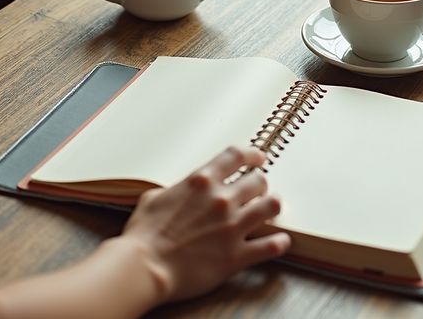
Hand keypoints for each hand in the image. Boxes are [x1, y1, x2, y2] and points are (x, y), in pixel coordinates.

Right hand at [118, 146, 291, 302]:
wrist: (144, 267)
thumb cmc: (143, 236)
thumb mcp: (152, 199)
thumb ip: (174, 190)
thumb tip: (178, 192)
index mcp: (201, 181)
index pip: (237, 155)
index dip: (252, 154)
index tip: (258, 159)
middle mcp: (221, 200)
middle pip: (259, 180)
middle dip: (261, 185)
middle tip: (258, 191)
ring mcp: (232, 227)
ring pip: (272, 206)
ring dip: (273, 206)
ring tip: (271, 210)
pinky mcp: (237, 255)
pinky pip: (273, 245)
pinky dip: (280, 241)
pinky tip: (279, 241)